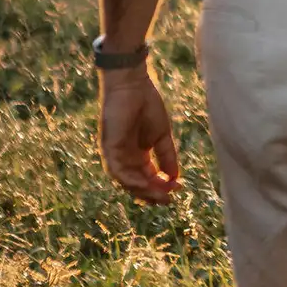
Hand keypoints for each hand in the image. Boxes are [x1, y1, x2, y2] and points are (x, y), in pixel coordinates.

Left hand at [99, 70, 180, 204]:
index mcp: (137, 154)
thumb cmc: (147, 106)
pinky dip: (131, 180)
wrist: (133, 86)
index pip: (147, 177)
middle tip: (169, 200)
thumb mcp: (162, 136)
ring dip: (143, 191)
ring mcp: (115, 154)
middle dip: (153, 193)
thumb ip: (167, 157)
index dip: (161, 186)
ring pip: (127, 181)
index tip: (178, 190)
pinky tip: (146, 184)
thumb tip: (175, 178)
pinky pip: (118, 170)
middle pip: (137, 183)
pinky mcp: (109, 148)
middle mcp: (125, 158)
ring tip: (161, 195)